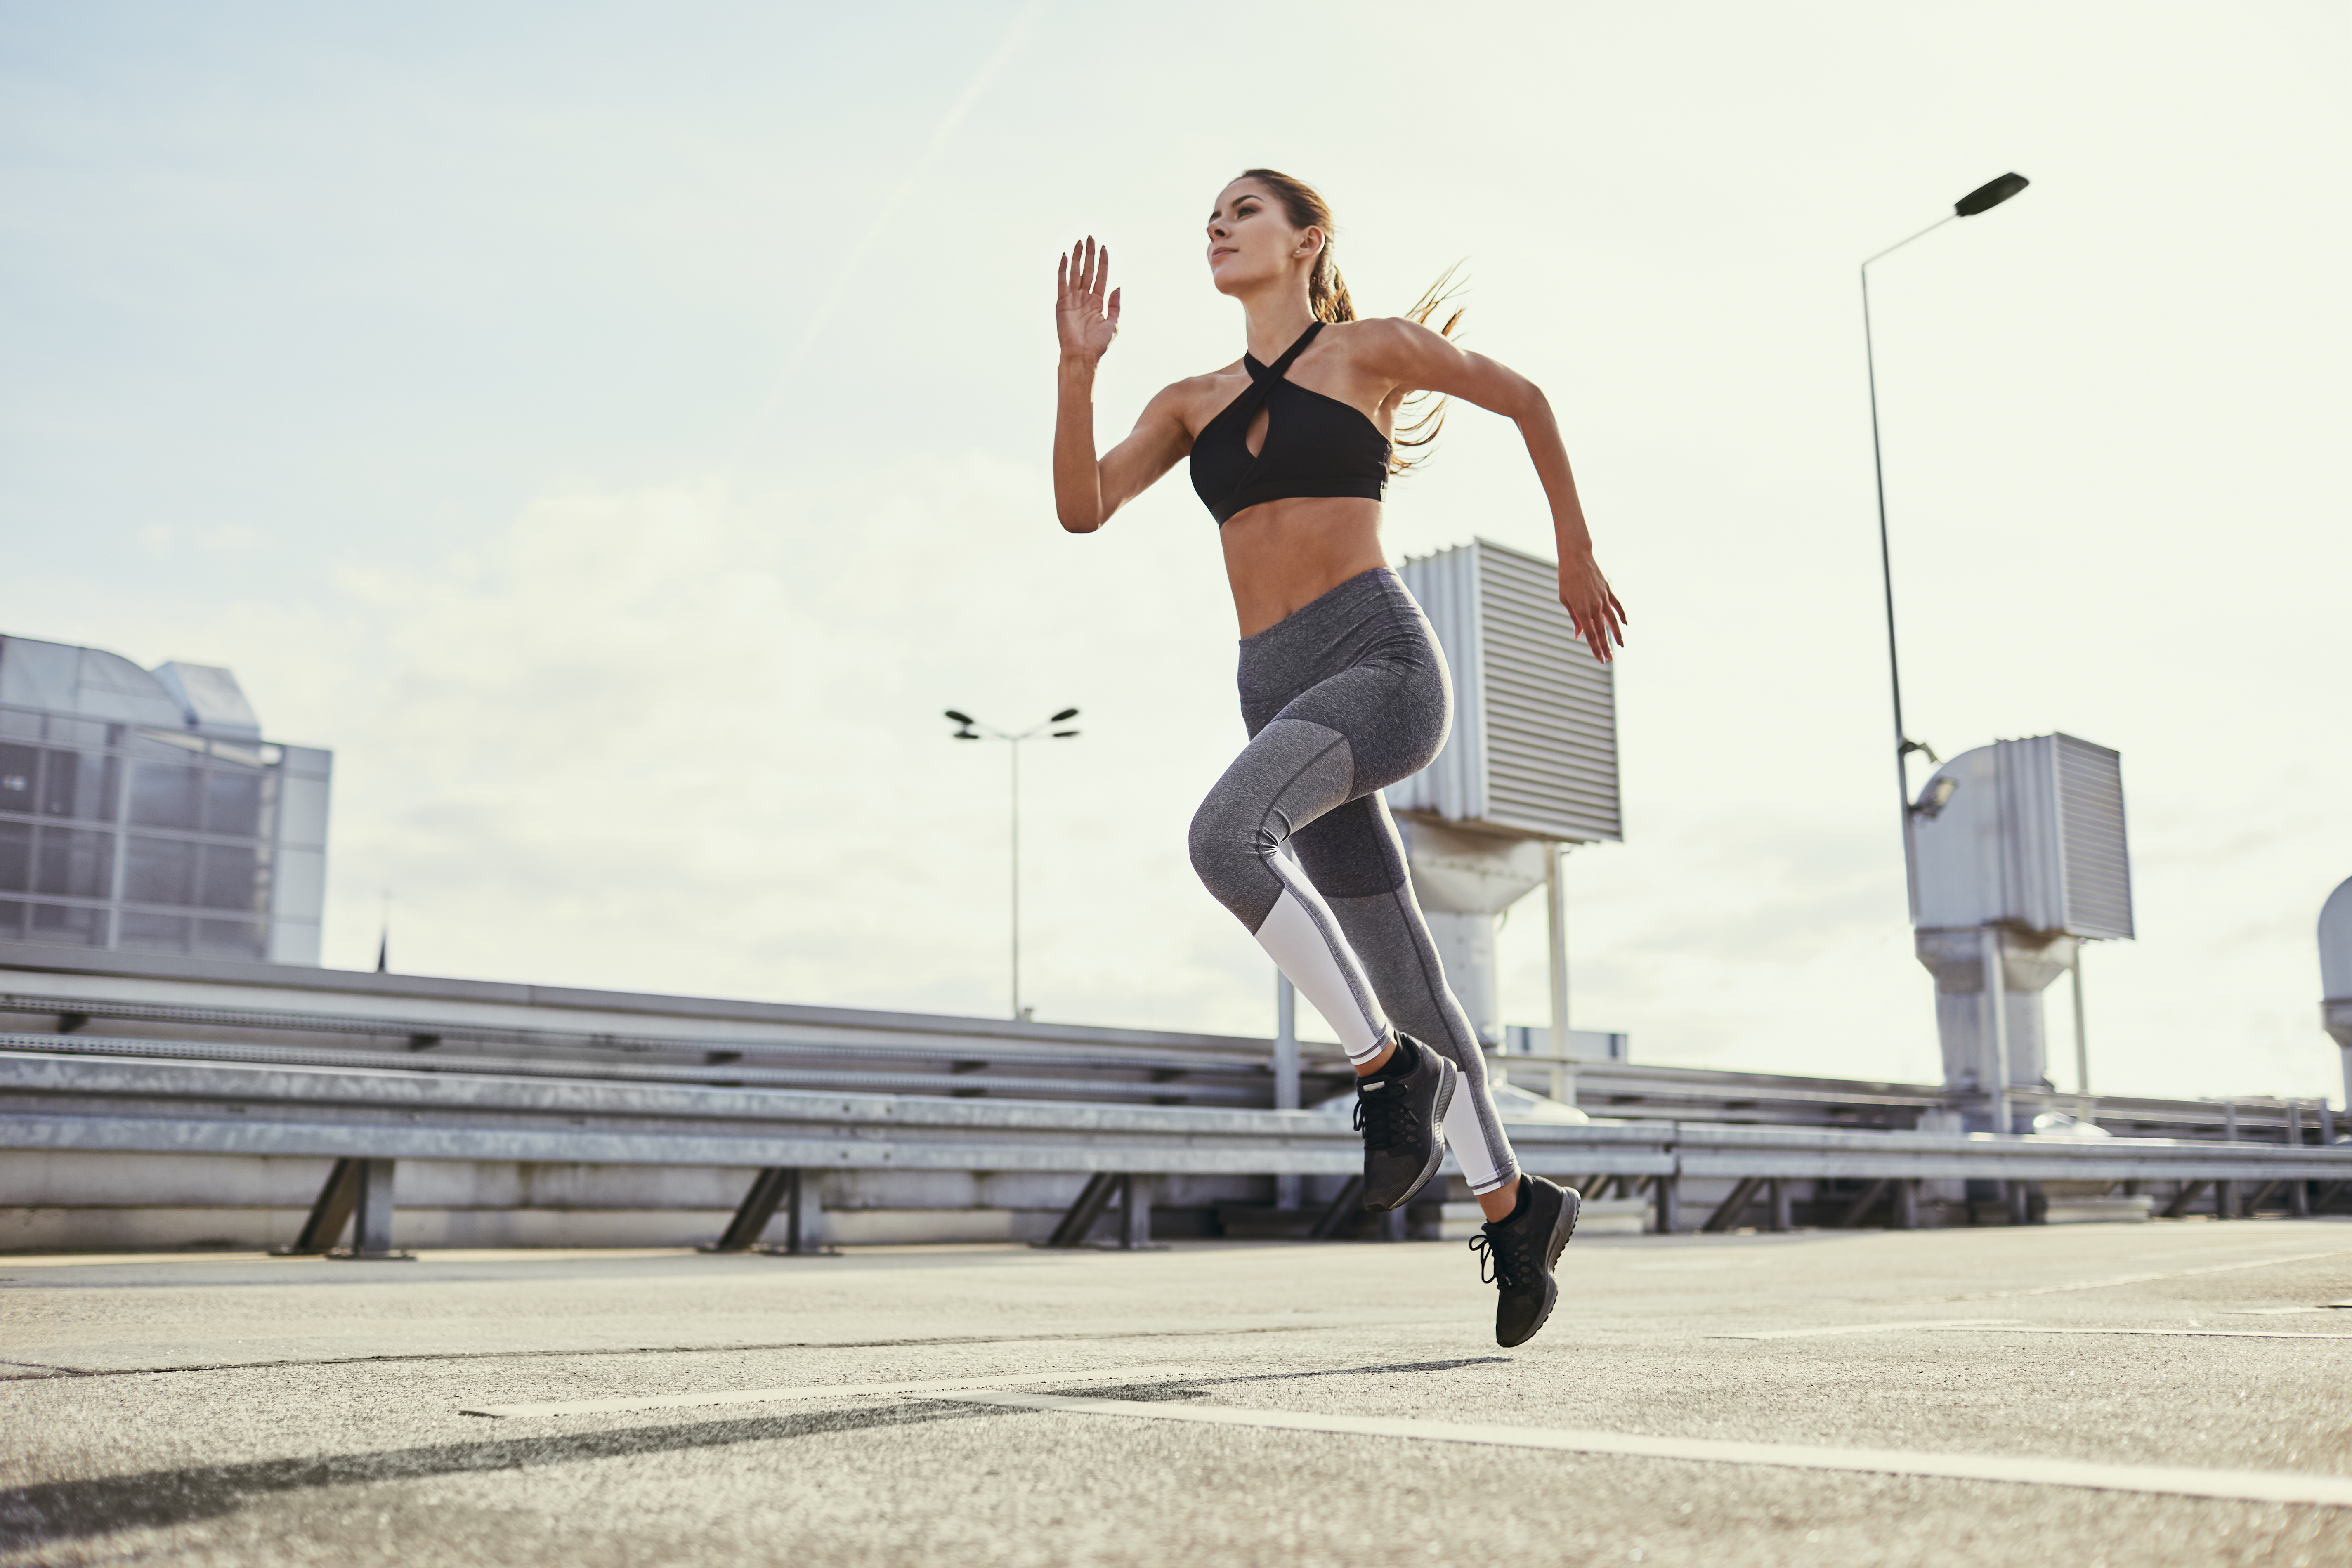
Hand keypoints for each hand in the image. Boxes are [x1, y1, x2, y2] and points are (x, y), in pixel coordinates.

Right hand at [1056, 236, 1119, 364]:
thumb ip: (1115, 304)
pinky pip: (1062, 281)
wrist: (1082, 355)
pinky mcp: (1062, 302)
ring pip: (1075, 272)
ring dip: (1077, 257)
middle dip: (1090, 254)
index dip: (1103, 262)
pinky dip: (1062, 268)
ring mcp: (1073, 299)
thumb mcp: (1113, 323)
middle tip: (1090, 237)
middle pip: (1088, 270)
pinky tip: (1064, 255)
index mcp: (1098, 302)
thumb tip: (1118, 286)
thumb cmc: (1098, 343)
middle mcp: (1085, 297)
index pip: (1101, 276)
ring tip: (1079, 242)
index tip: (1104, 247)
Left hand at [1558, 552, 1626, 662]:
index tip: (1601, 660)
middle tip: (1609, 659)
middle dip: (1606, 647)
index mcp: (1581, 611)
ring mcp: (1603, 598)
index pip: (1591, 635)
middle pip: (1602, 632)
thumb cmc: (1566, 579)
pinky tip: (1626, 624)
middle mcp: (1594, 606)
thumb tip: (1579, 634)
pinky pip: (1617, 606)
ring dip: (1618, 635)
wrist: (1576, 557)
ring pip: (1613, 621)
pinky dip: (1622, 615)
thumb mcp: (1565, 600)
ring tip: (1622, 646)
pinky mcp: (1608, 591)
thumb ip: (1574, 618)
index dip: (1596, 649)